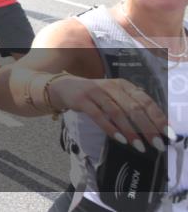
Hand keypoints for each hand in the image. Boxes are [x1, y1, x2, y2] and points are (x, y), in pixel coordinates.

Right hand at [50, 75, 167, 150]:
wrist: (64, 87)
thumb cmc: (95, 95)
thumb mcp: (115, 95)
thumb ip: (132, 105)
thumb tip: (156, 125)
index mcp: (123, 85)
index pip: (146, 100)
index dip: (159, 117)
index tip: (169, 134)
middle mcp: (111, 86)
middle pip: (134, 107)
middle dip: (148, 128)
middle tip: (158, 145)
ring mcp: (96, 92)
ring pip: (117, 112)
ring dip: (131, 131)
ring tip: (140, 147)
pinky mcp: (82, 100)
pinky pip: (98, 115)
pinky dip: (110, 128)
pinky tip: (120, 139)